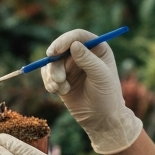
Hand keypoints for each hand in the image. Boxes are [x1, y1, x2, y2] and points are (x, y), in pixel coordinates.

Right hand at [40, 29, 141, 154]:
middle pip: (60, 48)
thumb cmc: (107, 96)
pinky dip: (49, 82)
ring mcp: (70, 66)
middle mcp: (82, 54)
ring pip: (51, 62)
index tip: (54, 52)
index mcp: (96, 49)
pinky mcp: (61, 78)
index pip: (77, 36)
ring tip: (62, 88)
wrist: (101, 119)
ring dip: (52, 75)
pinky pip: (47, 74)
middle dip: (55, 63)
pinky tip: (58, 92)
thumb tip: (74, 45)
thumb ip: (88, 60)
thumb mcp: (101, 76)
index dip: (64, 41)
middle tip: (58, 78)